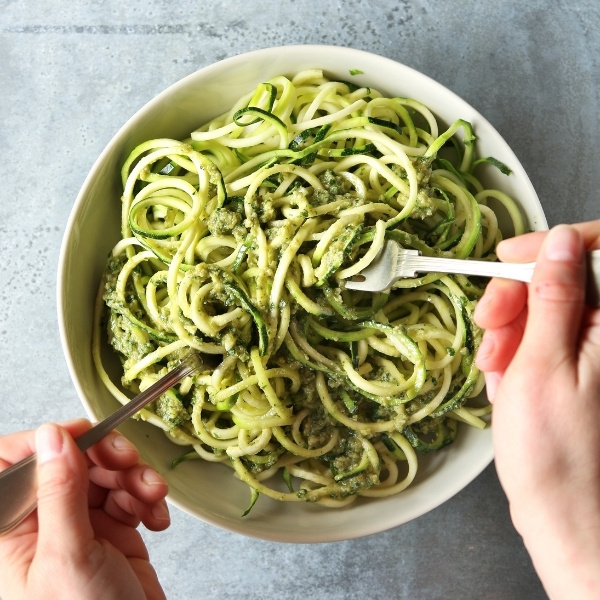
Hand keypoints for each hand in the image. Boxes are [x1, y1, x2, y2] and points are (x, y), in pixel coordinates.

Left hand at [0, 419, 169, 599]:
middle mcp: (43, 521)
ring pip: (105, 472)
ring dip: (135, 478)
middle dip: (106, 457)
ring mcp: (80, 523)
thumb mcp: (69, 556)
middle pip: (70, 459)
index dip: (49, 441)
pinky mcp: (113, 528)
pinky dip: (148, 498)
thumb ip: (60, 493)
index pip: (15, 461)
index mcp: (12, 528)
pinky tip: (156, 518)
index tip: (84, 436)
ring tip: (152, 497)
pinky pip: (130, 493)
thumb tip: (52, 437)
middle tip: (128, 462)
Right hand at [474, 223, 599, 599]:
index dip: (547, 246)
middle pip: (561, 280)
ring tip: (496, 369)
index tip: (507, 258)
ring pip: (544, 310)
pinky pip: (540, 339)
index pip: (592, 253)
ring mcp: (594, 353)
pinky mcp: (578, 368)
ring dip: (510, 332)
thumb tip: (559, 242)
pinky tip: (506, 381)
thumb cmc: (553, 453)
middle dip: (516, 299)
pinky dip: (515, 354)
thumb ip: (552, 297)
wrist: (562, 513)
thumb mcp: (540, 364)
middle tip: (490, 329)